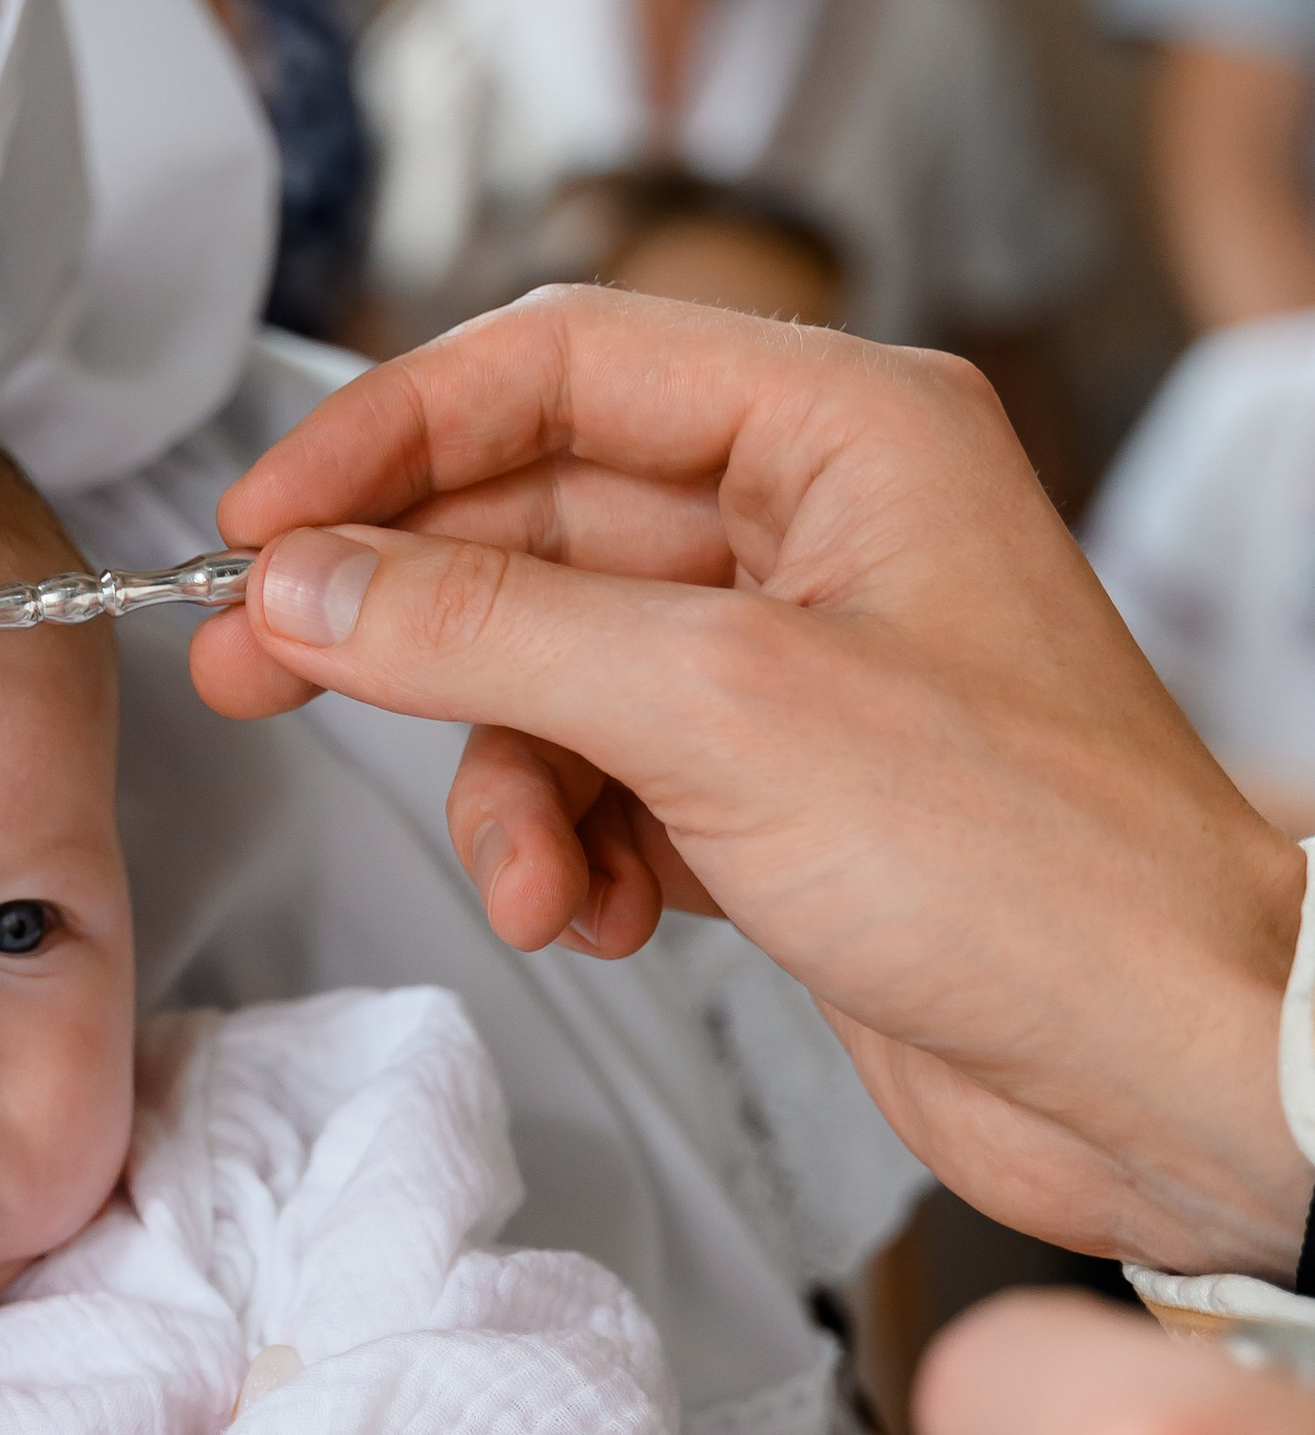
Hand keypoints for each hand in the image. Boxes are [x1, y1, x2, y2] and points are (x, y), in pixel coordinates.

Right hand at [192, 289, 1306, 1273]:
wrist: (1170, 1070)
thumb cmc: (1049, 869)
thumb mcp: (720, 713)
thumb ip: (485, 631)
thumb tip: (312, 585)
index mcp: (843, 429)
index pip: (557, 363)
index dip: (389, 433)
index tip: (265, 520)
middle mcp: (819, 526)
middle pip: (533, 520)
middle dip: (403, 619)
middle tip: (263, 667)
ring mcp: (796, 662)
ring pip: (550, 671)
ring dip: (505, 783)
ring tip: (529, 876)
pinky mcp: (779, 792)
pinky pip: (602, 780)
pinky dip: (572, 850)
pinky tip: (597, 913)